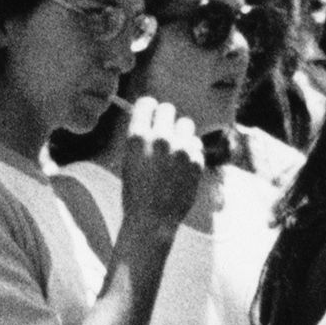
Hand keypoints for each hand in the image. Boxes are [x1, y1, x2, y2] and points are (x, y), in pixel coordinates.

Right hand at [109, 97, 211, 247]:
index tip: (151, 116)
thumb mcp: (129, 161)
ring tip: (174, 151)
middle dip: (165, 119)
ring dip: (181, 134)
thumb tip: (152, 118)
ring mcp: (181, 149)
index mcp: (138, 137)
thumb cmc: (136, 193)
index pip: (147, 103)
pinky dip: (191, 152)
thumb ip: (141, 137)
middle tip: (163, 134)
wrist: (152, 221)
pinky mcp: (196, 161)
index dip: (149, 109)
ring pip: (186, 124)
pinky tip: (181, 168)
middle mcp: (160, 138)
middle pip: (168, 109)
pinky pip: (196, 145)